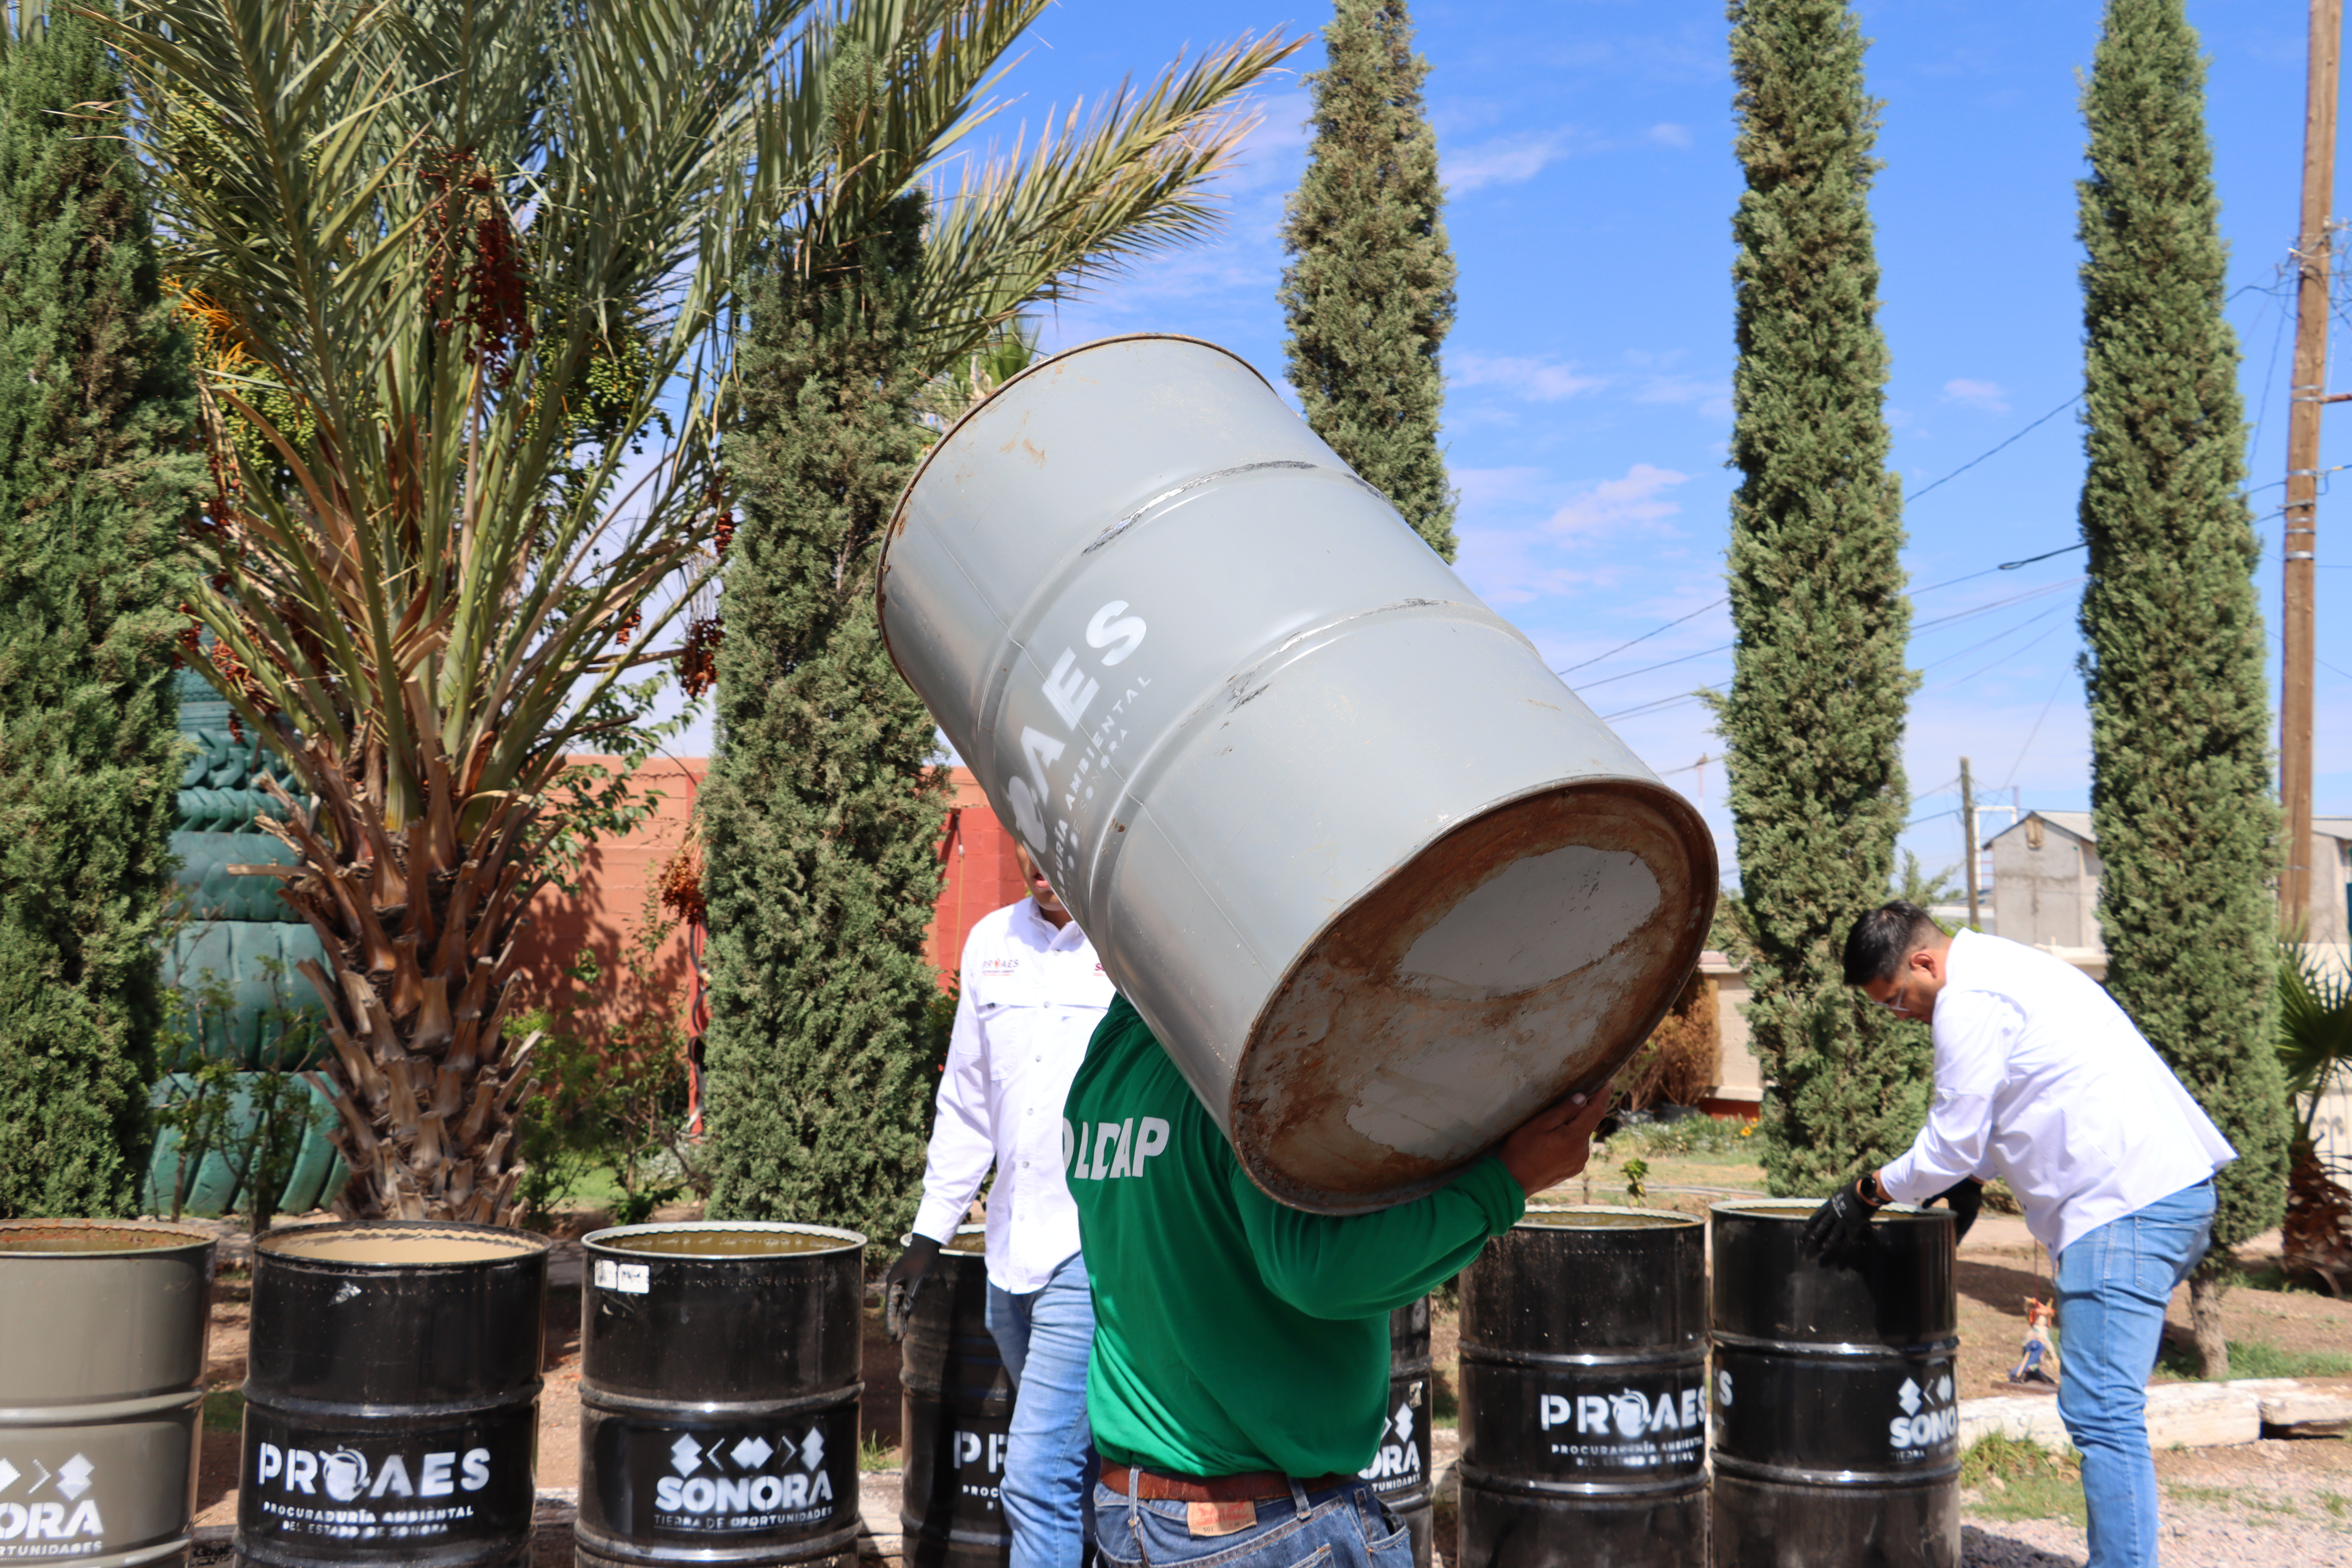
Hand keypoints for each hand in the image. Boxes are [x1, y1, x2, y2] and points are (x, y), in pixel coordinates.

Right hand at [882, 1234, 941, 1339]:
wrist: (926, 1244)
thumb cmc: (922, 1260)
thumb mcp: (919, 1279)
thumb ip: (912, 1295)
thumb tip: (906, 1312)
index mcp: (893, 1283)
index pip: (891, 1307)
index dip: (892, 1322)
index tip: (893, 1335)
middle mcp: (894, 1284)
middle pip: (894, 1307)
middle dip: (896, 1322)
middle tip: (897, 1339)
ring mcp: (901, 1282)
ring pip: (900, 1303)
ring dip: (901, 1317)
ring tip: (902, 1333)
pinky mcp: (908, 1281)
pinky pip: (906, 1297)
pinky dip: (907, 1307)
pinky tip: (908, 1317)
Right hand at [1498, 1090, 1613, 1199]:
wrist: (1513, 1181)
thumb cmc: (1522, 1149)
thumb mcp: (1539, 1123)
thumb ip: (1563, 1110)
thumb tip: (1582, 1098)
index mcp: (1576, 1137)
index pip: (1596, 1112)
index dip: (1602, 1097)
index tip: (1608, 1084)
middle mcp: (1582, 1152)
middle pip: (1587, 1125)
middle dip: (1580, 1113)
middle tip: (1565, 1103)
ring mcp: (1578, 1163)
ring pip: (1580, 1137)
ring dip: (1572, 1128)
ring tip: (1551, 1128)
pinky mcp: (1572, 1170)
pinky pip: (1575, 1149)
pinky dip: (1569, 1141)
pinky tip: (1551, 1142)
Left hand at [1801, 1177, 1880, 1262]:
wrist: (1862, 1192)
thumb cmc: (1854, 1189)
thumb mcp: (1841, 1193)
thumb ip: (1838, 1200)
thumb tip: (1838, 1200)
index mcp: (1830, 1205)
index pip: (1818, 1214)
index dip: (1812, 1221)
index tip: (1806, 1227)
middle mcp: (1833, 1214)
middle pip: (1823, 1225)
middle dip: (1816, 1233)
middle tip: (1808, 1241)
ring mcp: (1842, 1221)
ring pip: (1833, 1234)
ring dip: (1828, 1242)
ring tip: (1822, 1249)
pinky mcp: (1851, 1227)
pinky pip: (1847, 1238)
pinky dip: (1844, 1245)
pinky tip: (1841, 1251)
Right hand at [1928, 1177, 1983, 1241]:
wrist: (1968, 1181)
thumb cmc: (1956, 1184)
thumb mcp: (1941, 1193)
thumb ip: (1932, 1199)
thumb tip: (1922, 1206)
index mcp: (1953, 1207)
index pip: (1949, 1219)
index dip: (1944, 1226)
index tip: (1939, 1233)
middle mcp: (1961, 1212)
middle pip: (1955, 1226)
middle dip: (1951, 1234)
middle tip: (1944, 1244)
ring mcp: (1967, 1213)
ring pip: (1961, 1228)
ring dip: (1957, 1236)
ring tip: (1951, 1246)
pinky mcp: (1972, 1214)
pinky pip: (1967, 1225)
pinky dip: (1962, 1232)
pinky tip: (1958, 1239)